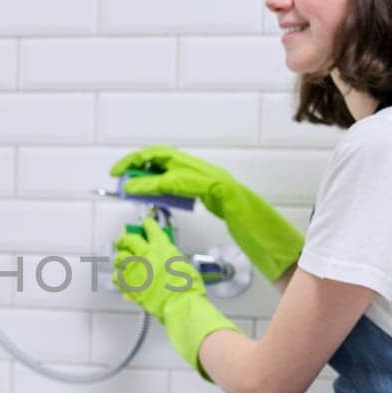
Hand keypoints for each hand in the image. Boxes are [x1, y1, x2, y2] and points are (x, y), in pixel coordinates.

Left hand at [110, 144, 304, 283]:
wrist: (274, 237)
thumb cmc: (247, 228)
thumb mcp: (213, 210)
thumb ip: (191, 198)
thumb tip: (163, 194)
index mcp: (207, 177)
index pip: (171, 160)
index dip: (146, 162)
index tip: (126, 171)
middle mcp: (210, 172)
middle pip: (167, 155)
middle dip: (139, 160)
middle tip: (118, 171)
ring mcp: (214, 179)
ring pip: (172, 165)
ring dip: (146, 172)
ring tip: (126, 182)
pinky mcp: (218, 189)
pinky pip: (182, 182)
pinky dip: (159, 185)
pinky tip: (144, 191)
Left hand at [113, 216, 236, 373]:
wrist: (180, 305)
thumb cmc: (187, 288)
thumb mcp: (183, 263)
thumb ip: (170, 256)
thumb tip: (163, 254)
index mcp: (162, 247)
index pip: (151, 228)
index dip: (146, 224)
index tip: (145, 223)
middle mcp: (146, 255)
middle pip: (129, 240)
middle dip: (125, 238)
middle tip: (123, 240)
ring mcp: (136, 270)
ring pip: (120, 258)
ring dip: (120, 257)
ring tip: (120, 259)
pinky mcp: (130, 285)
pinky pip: (118, 277)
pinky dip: (119, 276)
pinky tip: (120, 276)